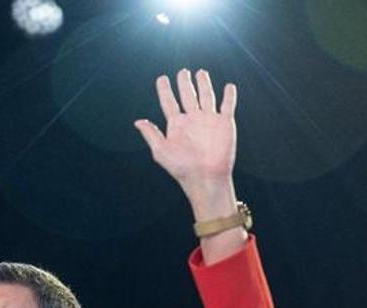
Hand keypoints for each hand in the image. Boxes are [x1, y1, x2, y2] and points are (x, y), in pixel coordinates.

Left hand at [134, 69, 237, 207]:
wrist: (206, 177)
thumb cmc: (182, 168)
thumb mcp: (161, 151)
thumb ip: (151, 134)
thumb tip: (137, 122)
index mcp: (176, 125)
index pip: (169, 102)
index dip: (165, 90)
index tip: (162, 78)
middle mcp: (192, 120)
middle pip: (188, 95)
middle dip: (185, 83)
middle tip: (183, 71)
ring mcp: (209, 120)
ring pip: (206, 96)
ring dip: (204, 84)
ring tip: (201, 73)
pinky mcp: (224, 123)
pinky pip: (227, 105)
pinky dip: (229, 95)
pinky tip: (228, 86)